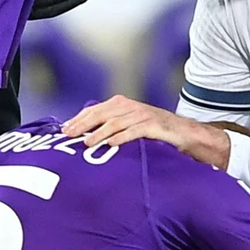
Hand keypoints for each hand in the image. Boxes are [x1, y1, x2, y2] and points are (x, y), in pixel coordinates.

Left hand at [61, 95, 231, 167]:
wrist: (186, 134)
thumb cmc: (154, 132)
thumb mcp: (129, 126)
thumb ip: (109, 127)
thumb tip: (82, 137)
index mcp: (121, 105)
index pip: (94, 110)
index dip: (78, 119)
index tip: (63, 130)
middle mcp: (130, 107)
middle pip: (101, 114)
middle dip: (83, 125)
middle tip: (69, 136)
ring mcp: (142, 115)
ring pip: (115, 122)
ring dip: (99, 133)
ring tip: (87, 143)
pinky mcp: (154, 125)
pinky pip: (135, 130)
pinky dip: (122, 137)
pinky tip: (111, 144)